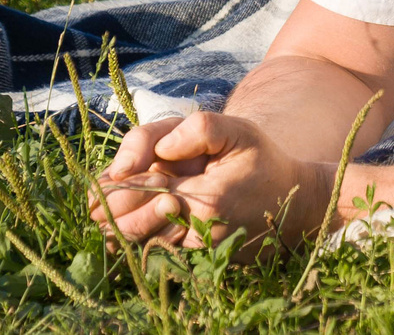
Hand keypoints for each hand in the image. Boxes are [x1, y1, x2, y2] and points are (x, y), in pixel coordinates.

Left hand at [92, 111, 334, 258]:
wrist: (296, 205)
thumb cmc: (261, 162)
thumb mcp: (238, 130)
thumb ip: (197, 130)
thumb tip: (160, 150)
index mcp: (206, 198)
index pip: (140, 193)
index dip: (116, 185)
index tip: (110, 176)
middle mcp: (198, 233)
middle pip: (131, 227)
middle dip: (110, 211)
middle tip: (98, 202)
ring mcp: (197, 253)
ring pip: (138, 245)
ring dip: (120, 228)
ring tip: (110, 214)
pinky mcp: (197, 263)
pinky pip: (154, 254)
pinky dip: (139, 239)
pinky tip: (136, 223)